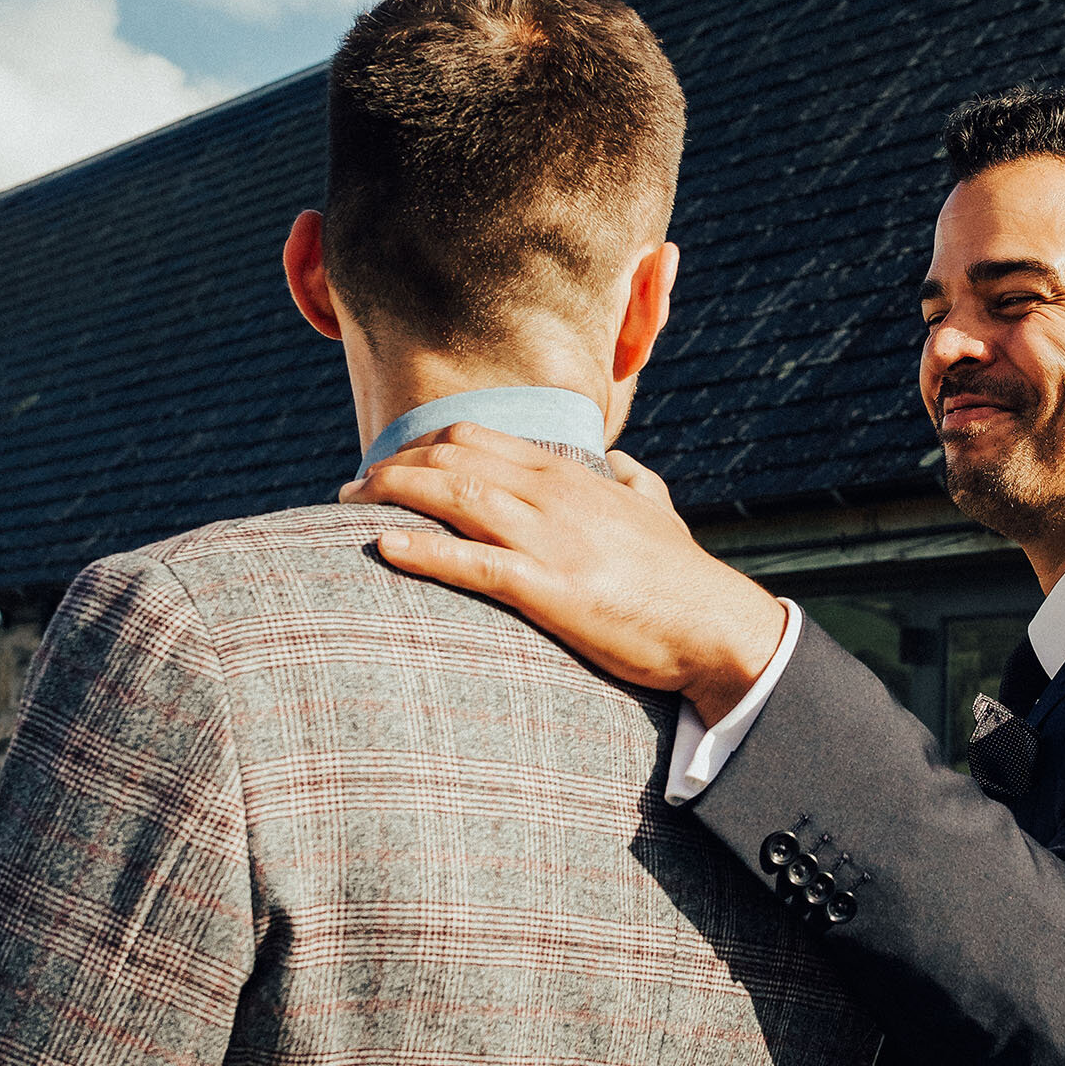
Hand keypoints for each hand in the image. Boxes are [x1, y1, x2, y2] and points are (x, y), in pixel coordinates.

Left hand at [344, 424, 788, 726]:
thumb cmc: (683, 576)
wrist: (716, 627)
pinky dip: (424, 550)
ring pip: (454, 497)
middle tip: (352, 486)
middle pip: (453, 458)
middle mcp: (553, 496)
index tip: (391, 465)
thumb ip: (634, 480)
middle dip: (394, 466)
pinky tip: (385, 547)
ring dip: (393, 495)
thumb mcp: (659, 510)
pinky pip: (473, 563)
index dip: (423, 446)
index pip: (478, 438)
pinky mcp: (551, 589)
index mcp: (571, 477)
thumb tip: (620, 463)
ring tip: (348, 504)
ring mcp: (551, 540)